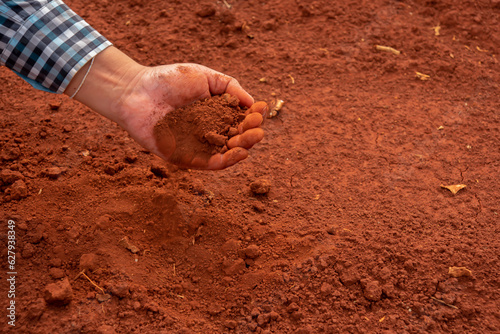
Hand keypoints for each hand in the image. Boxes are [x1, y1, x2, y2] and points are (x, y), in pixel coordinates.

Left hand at [66, 47, 266, 169]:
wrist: (137, 92)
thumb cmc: (169, 80)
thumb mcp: (205, 76)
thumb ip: (229, 87)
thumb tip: (252, 103)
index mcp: (216, 113)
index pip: (240, 119)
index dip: (253, 116)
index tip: (261, 109)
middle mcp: (210, 131)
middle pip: (238, 137)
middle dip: (251, 133)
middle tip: (257, 127)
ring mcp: (199, 146)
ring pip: (228, 152)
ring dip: (244, 147)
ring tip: (253, 137)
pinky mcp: (186, 158)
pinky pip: (210, 164)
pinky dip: (227, 161)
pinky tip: (239, 152)